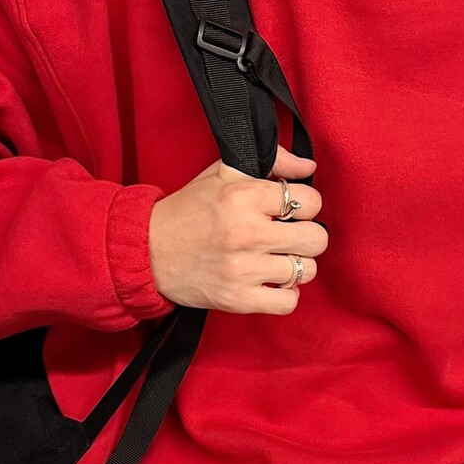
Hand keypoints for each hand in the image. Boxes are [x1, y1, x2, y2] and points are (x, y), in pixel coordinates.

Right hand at [147, 145, 326, 313]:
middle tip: (288, 236)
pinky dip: (284, 293)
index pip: (310, 201)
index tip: (289, 211)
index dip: (305, 205)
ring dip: (296, 265)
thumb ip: (272, 162)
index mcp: (243, 197)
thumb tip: (308, 166)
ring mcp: (242, 270)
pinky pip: (288, 302)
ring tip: (276, 258)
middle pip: (316, 239)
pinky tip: (270, 281)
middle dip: (306, 235)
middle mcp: (245, 233)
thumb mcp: (225, 173)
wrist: (147, 250)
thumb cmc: (189, 210)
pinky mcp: (238, 299)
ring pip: (306, 271)